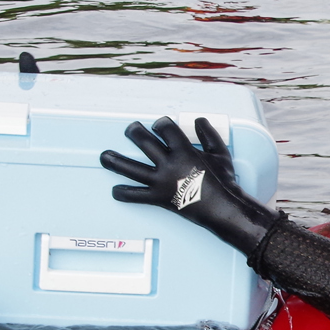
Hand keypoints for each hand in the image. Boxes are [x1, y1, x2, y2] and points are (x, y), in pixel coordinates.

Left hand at [101, 117, 275, 256]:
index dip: (161, 123)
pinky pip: (135, 196)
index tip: (159, 124)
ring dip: (116, 160)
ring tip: (105, 156)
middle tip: (131, 129)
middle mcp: (168, 164)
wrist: (222, 207)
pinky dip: (124, 193)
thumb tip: (199, 121)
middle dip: (134, 132)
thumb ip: (209, 134)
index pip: (166, 129)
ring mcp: (160, 182)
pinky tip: (116, 190)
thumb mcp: (220, 153)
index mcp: (184, 151)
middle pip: (144, 142)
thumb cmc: (223, 182)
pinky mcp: (157, 198)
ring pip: (131, 168)